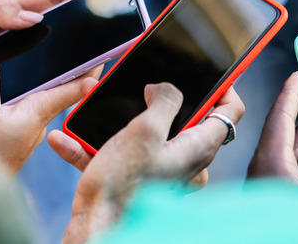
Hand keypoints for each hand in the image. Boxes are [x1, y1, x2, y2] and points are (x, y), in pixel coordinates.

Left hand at [0, 0, 112, 64]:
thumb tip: (35, 16)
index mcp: (10, 8)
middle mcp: (17, 23)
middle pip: (60, 10)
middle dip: (87, 3)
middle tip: (114, 1)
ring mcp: (16, 39)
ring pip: (55, 31)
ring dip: (78, 31)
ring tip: (103, 34)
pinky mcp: (12, 58)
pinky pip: (43, 54)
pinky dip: (61, 56)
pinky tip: (74, 66)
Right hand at [0, 60, 100, 174]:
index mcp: (38, 113)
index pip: (73, 89)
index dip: (90, 72)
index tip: (107, 58)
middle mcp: (37, 125)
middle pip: (56, 94)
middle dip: (63, 76)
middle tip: (71, 56)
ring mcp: (25, 137)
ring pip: (34, 106)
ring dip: (36, 90)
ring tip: (33, 72)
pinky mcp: (11, 144)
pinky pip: (18, 117)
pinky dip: (15, 104)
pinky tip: (1, 101)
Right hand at [50, 83, 243, 243]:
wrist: (96, 230)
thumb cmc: (122, 188)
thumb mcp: (145, 130)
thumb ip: (164, 99)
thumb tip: (164, 88)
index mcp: (199, 148)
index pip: (231, 110)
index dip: (225, 85)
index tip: (211, 70)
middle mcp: (188, 161)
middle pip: (188, 118)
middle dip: (158, 99)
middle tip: (140, 85)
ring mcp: (166, 172)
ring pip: (150, 135)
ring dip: (119, 122)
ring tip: (92, 111)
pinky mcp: (142, 180)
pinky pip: (124, 155)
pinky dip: (97, 146)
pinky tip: (67, 140)